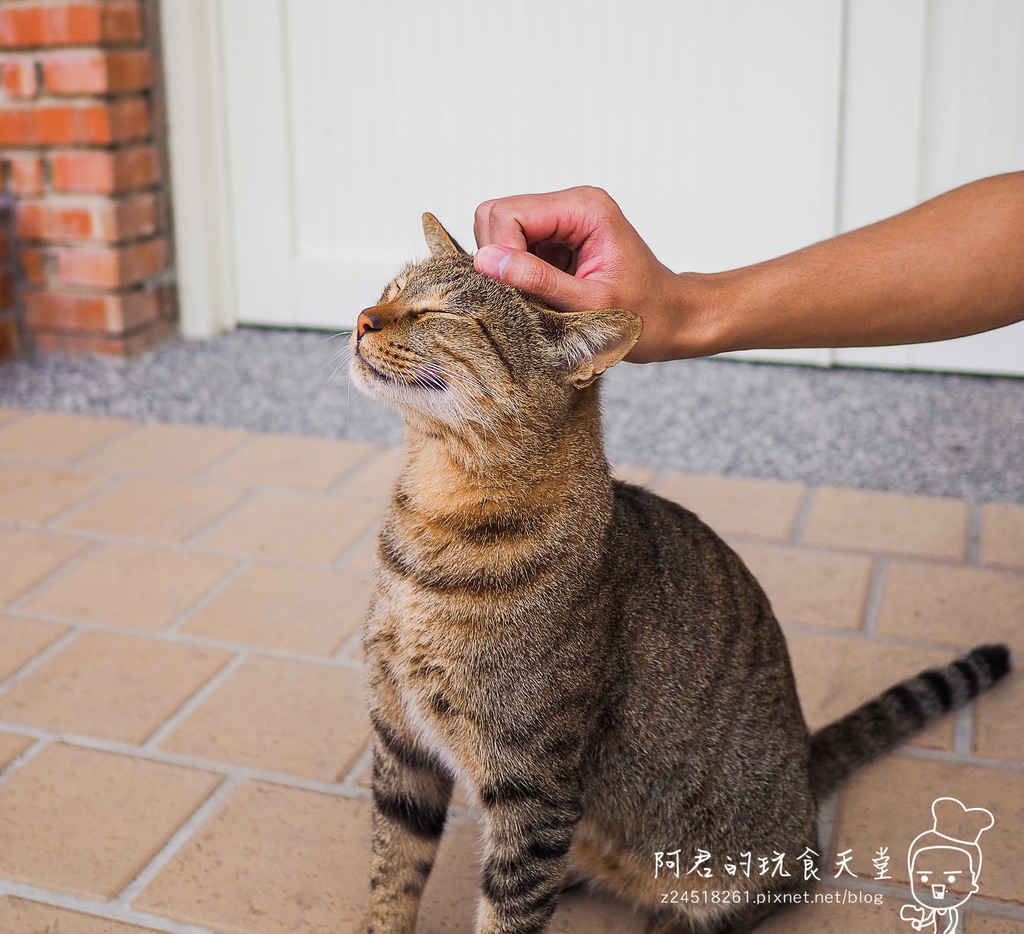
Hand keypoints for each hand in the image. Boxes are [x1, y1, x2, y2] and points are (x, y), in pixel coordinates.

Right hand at [473, 186, 708, 362]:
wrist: (675, 319)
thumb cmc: (647, 315)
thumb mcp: (590, 304)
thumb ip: (537, 280)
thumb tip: (486, 261)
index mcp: (584, 208)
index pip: (507, 213)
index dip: (501, 253)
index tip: (517, 291)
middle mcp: (572, 204)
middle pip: (496, 215)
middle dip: (500, 258)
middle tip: (528, 294)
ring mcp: (563, 221)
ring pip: (500, 233)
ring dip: (510, 269)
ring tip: (542, 296)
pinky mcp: (557, 240)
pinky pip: (515, 250)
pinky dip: (519, 275)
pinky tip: (545, 294)